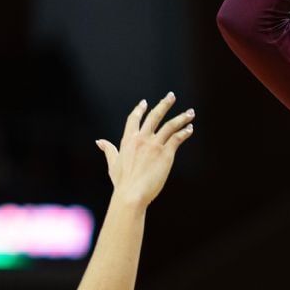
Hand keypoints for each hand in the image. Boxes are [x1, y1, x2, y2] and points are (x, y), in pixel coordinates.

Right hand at [95, 93, 194, 207]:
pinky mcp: (165, 153)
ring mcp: (154, 145)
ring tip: (190, 112)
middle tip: (171, 95)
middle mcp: (141, 139)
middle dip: (164, 104)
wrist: (132, 194)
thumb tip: (99, 141)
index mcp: (128, 140)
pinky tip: (190, 128)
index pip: (134, 119)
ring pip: (170, 125)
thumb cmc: (122, 182)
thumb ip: (109, 150)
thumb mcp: (113, 164)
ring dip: (181, 118)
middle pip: (154, 116)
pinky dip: (184, 132)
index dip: (140, 110)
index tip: (145, 102)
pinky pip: (177, 138)